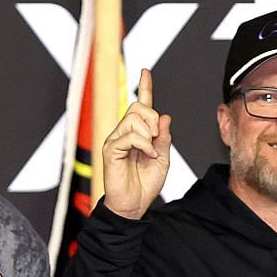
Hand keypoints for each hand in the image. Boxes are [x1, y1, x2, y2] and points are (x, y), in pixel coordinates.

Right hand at [102, 68, 171, 220]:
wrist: (134, 204)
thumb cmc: (146, 183)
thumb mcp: (163, 158)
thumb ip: (164, 138)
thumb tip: (165, 116)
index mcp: (138, 133)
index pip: (141, 106)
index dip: (145, 88)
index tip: (146, 72)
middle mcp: (124, 132)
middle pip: (137, 107)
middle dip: (153, 118)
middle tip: (157, 138)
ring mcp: (116, 139)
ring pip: (133, 118)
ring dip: (149, 133)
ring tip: (152, 151)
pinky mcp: (111, 149)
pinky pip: (129, 135)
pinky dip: (144, 144)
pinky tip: (148, 156)